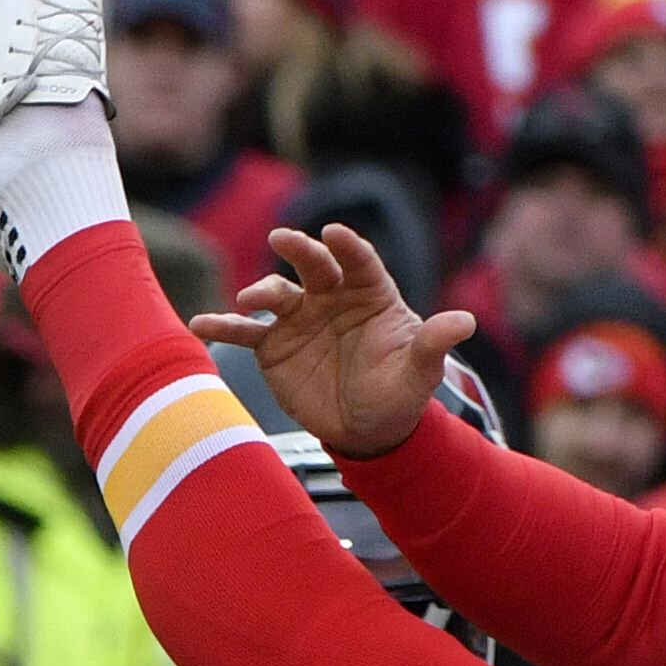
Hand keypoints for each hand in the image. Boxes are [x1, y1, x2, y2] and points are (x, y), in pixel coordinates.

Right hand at [188, 223, 478, 458]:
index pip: (359, 261)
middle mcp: (331, 297)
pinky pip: (245, 333)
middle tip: (283, 239)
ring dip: (260, 292)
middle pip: (314, 266)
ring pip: (276, 295)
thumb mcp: (420, 372)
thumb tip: (465, 322)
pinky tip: (200, 326)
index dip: (348, 246)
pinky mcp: (273, 347)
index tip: (335, 234)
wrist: (367, 432)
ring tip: (248, 301)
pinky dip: (223, 327)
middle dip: (299, 249)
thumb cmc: (399, 395)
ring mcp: (299, 319)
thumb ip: (433, 343)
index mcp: (370, 293)